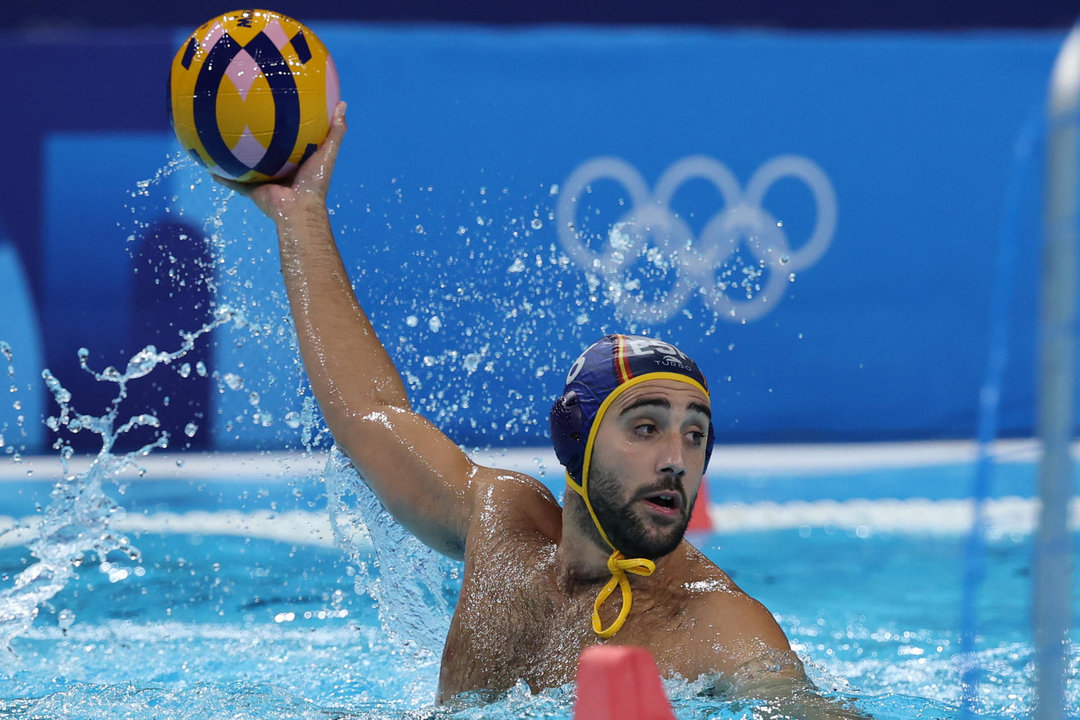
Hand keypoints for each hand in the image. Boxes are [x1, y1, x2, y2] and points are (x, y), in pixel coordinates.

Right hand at [216, 101, 347, 220]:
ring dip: (232, 154)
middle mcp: (277, 169)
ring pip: (243, 164)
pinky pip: (232, 181)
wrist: (298, 208)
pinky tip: (207, 163)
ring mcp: (262, 179)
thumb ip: (336, 132)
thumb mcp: (328, 152)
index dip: (282, 124)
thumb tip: (342, 104)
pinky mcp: (250, 189)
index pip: (287, 139)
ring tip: (218, 136)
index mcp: (295, 161)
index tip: (274, 105)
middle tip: (242, 115)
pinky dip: (221, 174)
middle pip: (262, 149)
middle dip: (253, 136)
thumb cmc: (314, 182)